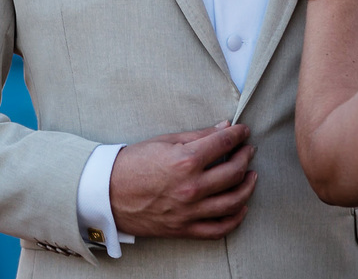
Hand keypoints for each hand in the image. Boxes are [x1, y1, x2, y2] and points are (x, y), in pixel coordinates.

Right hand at [109, 122, 256, 238]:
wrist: (106, 193)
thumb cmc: (133, 163)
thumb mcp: (165, 141)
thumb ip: (198, 136)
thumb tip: (224, 128)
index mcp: (185, 161)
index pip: (224, 143)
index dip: (239, 134)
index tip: (243, 130)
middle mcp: (191, 187)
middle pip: (234, 171)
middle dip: (246, 156)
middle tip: (248, 150)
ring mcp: (189, 211)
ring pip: (233, 201)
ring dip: (247, 187)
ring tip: (251, 176)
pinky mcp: (184, 228)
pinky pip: (218, 228)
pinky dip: (235, 219)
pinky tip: (241, 207)